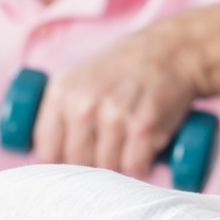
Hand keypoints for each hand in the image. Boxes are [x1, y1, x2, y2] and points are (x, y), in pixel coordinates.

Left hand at [32, 20, 201, 176]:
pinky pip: (135, 166)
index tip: (77, 158)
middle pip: (78, 163)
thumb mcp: (81, 79)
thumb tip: (48, 158)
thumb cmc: (125, 69)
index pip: (48, 151)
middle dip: (95, 163)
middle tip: (111, 148)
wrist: (172, 51)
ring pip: (108, 168)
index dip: (63, 161)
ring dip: (121, 165)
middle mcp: (83, 105)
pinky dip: (142, 165)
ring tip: (131, 145)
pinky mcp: (143, 125)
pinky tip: (146, 149)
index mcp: (61, 93)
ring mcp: (114, 116)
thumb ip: (61, 111)